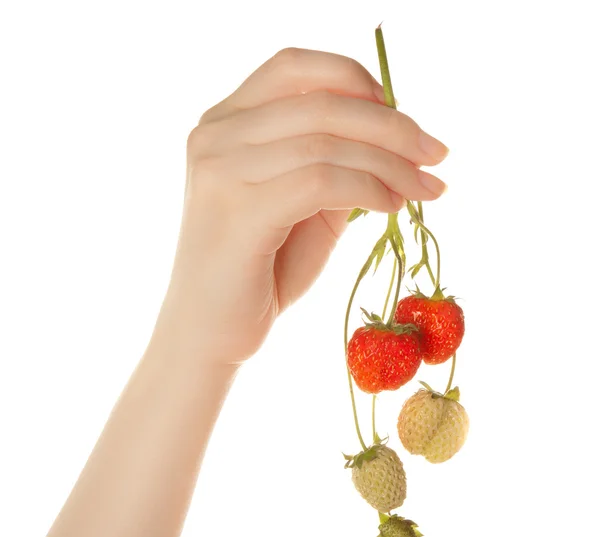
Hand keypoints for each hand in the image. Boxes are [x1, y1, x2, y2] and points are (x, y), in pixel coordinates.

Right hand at [158, 48, 448, 366]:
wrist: (211, 331)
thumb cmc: (259, 271)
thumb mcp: (305, 207)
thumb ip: (336, 164)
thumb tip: (394, 138)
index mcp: (225, 123)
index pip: (295, 68)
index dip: (355, 78)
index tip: (401, 113)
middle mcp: (216, 135)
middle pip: (321, 103)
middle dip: (392, 126)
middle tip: (436, 153)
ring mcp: (220, 169)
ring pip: (327, 142)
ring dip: (391, 163)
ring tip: (425, 188)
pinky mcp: (239, 209)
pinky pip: (322, 182)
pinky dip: (370, 189)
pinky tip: (393, 207)